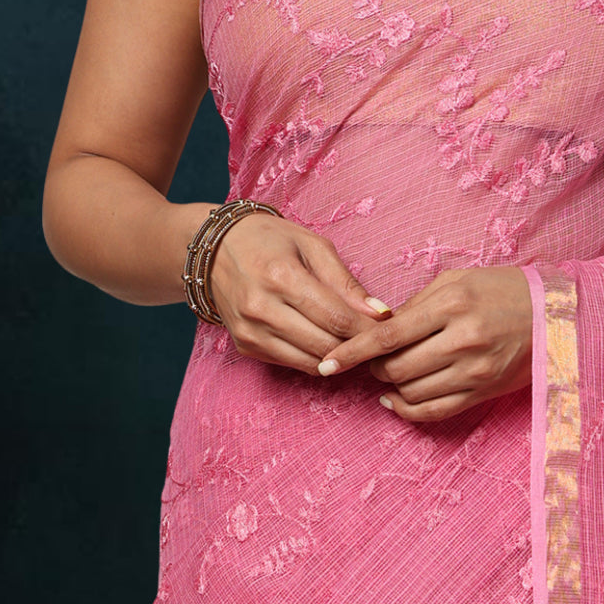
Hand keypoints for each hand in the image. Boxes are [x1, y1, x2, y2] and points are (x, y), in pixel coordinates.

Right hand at [208, 209, 391, 375]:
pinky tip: (327, 343)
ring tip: (356, 342)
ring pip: (310, 362)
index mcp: (281, 277)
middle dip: (357, 347)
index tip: (387, 329)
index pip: (335, 318)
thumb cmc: (271, 240)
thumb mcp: (312, 245)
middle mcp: (261, 308)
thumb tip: (379, 313)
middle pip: (324, 345)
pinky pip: (292, 364)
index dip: (367, 329)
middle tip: (377, 340)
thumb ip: (345, 281)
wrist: (216, 249)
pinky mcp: (245, 346)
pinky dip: (315, 358)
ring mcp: (250, 331)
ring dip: (338, 357)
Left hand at [317, 266, 533, 422]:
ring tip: (390, 372)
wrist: (553, 313)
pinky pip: (434, 412)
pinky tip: (397, 399)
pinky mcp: (483, 392)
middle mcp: (462, 339)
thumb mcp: (457, 281)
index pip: (388, 335)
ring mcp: (474, 370)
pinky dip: (407, 410)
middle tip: (371, 358)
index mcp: (451, 304)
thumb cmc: (500, 289)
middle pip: (396, 368)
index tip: (326, 363)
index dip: (352, 352)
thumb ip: (416, 305)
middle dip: (373, 367)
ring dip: (391, 386)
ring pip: (411, 392)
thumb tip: (377, 329)